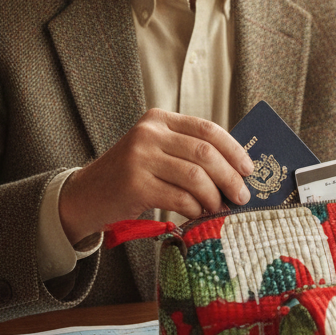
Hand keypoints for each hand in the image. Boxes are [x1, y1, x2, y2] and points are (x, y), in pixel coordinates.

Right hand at [58, 109, 252, 243]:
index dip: (233, 149)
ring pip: (195, 176)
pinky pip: (179, 197)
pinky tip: (197, 214)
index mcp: (159, 120)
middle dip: (230, 177)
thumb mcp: (156, 151)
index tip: (249, 169)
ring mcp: (140, 158)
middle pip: (205, 152)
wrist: (86, 195)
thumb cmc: (130, 176)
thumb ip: (188, 152)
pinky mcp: (135, 185)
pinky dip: (194, 208)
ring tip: (219, 207)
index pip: (207, 129)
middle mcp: (149, 134)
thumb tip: (236, 169)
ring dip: (214, 196)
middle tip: (241, 195)